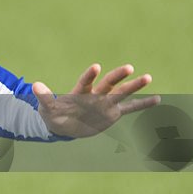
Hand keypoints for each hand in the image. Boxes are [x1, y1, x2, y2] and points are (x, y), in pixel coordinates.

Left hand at [33, 64, 160, 137]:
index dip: (90, 75)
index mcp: (80, 92)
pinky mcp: (112, 113)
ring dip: (134, 86)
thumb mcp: (47, 108)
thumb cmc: (54, 114)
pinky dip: (143, 104)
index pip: (86, 81)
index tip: (96, 67)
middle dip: (118, 76)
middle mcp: (95, 95)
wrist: (63, 126)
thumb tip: (34, 84)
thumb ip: (44, 97)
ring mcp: (105, 103)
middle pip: (108, 84)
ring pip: (122, 93)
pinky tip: (157, 99)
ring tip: (148, 77)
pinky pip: (130, 108)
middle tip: (129, 67)